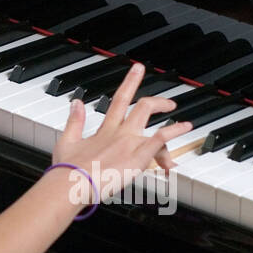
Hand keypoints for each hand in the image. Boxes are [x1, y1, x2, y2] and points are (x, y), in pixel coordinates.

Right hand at [48, 63, 191, 205]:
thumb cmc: (67, 169)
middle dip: (158, 101)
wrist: (70, 183)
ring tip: (185, 127)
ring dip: (173, 126)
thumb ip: (74, 120)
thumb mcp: (66, 140)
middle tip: (169, 103)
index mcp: (105, 130)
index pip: (120, 99)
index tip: (138, 69)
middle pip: (142, 107)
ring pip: (156, 126)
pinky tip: (184, 128)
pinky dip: (173, 132)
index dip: (131, 82)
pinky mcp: (137, 158)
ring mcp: (130, 144)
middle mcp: (120, 133)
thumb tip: (76, 103)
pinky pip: (159, 140)